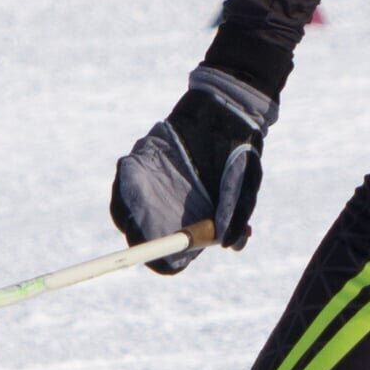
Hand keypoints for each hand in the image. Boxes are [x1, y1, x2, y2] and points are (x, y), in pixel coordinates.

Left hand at [110, 67, 275, 271]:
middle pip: (145, 235)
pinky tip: (138, 180)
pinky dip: (125, 187)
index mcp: (195, 218)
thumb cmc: (239, 150)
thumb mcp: (244, 183)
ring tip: (141, 207)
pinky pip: (124, 180)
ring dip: (129, 215)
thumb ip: (236, 212)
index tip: (165, 260)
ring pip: (129, 210)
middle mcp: (171, 206)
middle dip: (142, 240)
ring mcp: (154, 185)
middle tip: (145, 235)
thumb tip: (227, 244)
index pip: (174, 250)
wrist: (226, 109)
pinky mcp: (142, 162)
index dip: (167, 259)